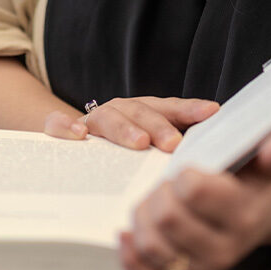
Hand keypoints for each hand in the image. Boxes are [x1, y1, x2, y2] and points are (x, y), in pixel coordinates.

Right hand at [43, 96, 219, 151]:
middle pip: (142, 112)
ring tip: (139, 143)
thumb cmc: (121, 151)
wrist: (74, 139)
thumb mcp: (148, 149)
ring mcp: (93, 119)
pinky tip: (79, 136)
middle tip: (173, 143)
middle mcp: (121, 110)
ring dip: (125, 128)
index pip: (171, 108)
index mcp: (144, 112)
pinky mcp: (62, 130)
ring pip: (108, 116)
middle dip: (159, 126)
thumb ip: (171, 150)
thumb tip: (206, 162)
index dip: (191, 110)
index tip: (211, 113)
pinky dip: (66, 126)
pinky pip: (59, 124)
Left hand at [118, 129, 270, 269]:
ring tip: (151, 201)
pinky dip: (130, 254)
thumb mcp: (267, 166)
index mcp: (243, 217)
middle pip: (167, 217)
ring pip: (152, 245)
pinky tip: (128, 232)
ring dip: (142, 217)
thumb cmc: (255, 186)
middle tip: (166, 183)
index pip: (193, 191)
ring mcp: (201, 269)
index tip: (186, 169)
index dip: (182, 175)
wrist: (258, 220)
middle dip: (159, 193)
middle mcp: (224, 250)